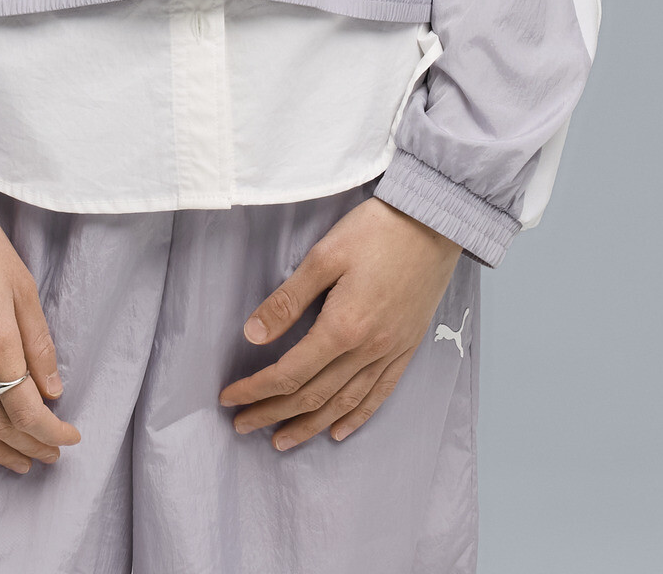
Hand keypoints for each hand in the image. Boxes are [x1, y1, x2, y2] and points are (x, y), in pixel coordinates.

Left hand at [218, 196, 462, 449]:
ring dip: (310, 425)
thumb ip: (288, 300)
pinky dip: (357, 417)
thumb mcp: (324, 256)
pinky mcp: (406, 347)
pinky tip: (338, 431)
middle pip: (313, 395)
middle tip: (243, 425)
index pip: (289, 373)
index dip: (256, 389)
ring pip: (345, 404)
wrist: (433, 222)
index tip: (230, 398)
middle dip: (273, 413)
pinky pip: (380, 394)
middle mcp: (367, 350)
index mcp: (342, 327)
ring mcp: (390, 352)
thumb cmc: (376, 230)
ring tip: (282, 440)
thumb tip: (253, 335)